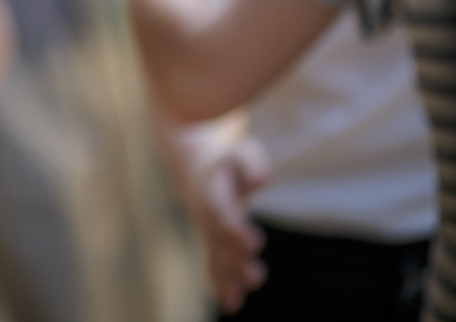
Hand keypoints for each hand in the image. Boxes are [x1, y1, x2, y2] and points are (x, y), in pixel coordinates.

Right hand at [184, 133, 270, 312]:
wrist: (195, 169)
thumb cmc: (226, 160)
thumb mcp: (239, 152)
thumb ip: (249, 163)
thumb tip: (260, 179)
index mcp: (210, 192)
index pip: (222, 214)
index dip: (235, 229)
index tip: (254, 244)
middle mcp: (205, 216)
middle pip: (218, 243)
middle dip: (234, 261)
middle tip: (253, 277)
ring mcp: (207, 233)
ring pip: (216, 258)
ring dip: (228, 278)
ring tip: (236, 301)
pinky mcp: (214, 245)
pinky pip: (215, 266)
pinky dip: (222, 285)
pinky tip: (231, 304)